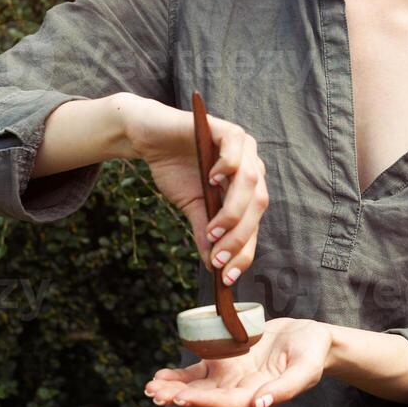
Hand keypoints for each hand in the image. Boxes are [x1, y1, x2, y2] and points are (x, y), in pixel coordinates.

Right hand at [120, 95, 270, 284]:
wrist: (150, 138)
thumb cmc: (175, 170)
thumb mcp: (193, 206)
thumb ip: (207, 231)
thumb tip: (214, 266)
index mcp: (248, 187)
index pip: (253, 222)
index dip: (243, 251)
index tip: (227, 277)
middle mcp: (252, 167)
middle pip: (257, 205)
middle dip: (239, 237)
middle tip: (219, 258)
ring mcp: (242, 147)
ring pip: (250, 182)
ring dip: (233, 212)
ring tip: (213, 230)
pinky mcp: (226, 130)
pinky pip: (236, 148)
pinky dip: (227, 166)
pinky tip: (212, 180)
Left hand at [143, 318, 332, 406]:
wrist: (311, 338)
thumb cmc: (312, 354)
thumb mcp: (305, 369)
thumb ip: (285, 389)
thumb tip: (259, 406)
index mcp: (256, 397)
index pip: (225, 405)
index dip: (202, 403)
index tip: (179, 399)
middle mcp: (238, 391)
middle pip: (204, 400)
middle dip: (178, 398)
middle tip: (154, 392)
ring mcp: (230, 377)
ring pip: (196, 388)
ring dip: (173, 389)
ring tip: (151, 386)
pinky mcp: (225, 362)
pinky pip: (198, 372)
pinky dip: (180, 375)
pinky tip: (162, 375)